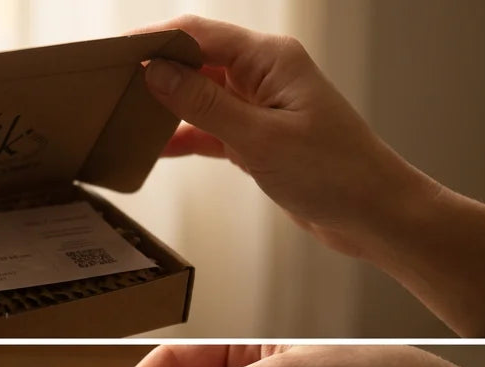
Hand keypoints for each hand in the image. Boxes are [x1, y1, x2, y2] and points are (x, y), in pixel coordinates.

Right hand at [135, 15, 484, 335]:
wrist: (372, 213)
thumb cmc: (333, 173)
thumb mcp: (260, 138)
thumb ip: (206, 104)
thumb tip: (157, 72)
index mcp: (270, 59)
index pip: (200, 35)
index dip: (156, 41)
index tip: (115, 55)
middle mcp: (265, 75)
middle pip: (199, 59)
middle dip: (158, 69)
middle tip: (112, 86)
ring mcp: (263, 107)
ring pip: (204, 95)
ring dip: (170, 105)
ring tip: (127, 115)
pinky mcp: (261, 139)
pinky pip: (215, 129)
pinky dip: (189, 136)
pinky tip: (159, 147)